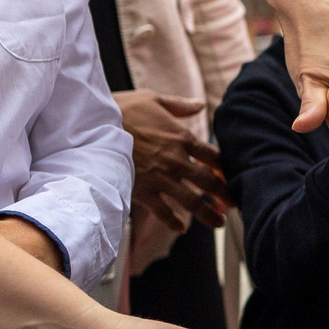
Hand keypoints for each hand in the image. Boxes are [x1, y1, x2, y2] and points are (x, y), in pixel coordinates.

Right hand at [115, 89, 226, 229]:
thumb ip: (180, 105)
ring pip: (191, 201)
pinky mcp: (142, 191)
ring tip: (218, 223)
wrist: (92, 127)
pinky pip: (162, 211)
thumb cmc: (121, 110)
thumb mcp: (153, 99)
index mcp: (182, 138)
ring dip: (207, 214)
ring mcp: (161, 178)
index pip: (214, 157)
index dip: (227, 168)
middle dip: (225, 194)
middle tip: (236, 204)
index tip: (234, 176)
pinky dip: (172, 221)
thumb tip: (200, 104)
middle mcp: (176, 161)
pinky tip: (180, 228)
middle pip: (209, 182)